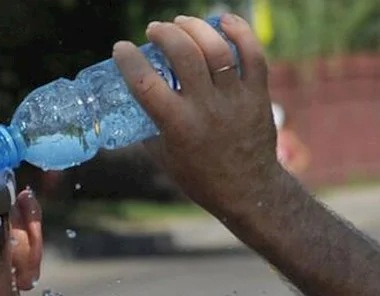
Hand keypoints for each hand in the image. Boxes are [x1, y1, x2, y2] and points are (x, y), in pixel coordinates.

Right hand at [113, 14, 282, 216]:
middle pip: (184, 55)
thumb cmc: (199, 177)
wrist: (247, 191)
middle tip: (154, 31)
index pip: (145, 83)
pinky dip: (238, 31)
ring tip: (181, 23)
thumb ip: (148, 128)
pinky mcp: (257, 94)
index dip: (129, 60)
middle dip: (164, 34)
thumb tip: (132, 104)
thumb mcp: (163, 157)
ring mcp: (234, 99)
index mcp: (177, 126)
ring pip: (216, 48)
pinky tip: (222, 21)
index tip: (121, 48)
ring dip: (195, 28)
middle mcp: (206, 108)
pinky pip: (252, 54)